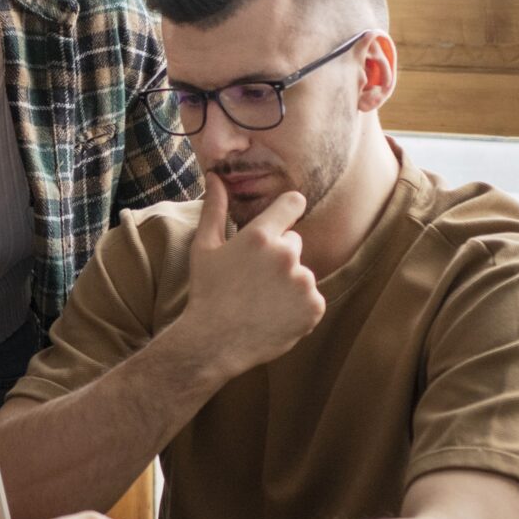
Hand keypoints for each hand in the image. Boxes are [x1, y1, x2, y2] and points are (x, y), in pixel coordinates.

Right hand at [168, 176, 324, 381]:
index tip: (280, 221)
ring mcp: (303, 283)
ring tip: (261, 301)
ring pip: (302, 273)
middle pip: (294, 243)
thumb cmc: (206, 292)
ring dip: (288, 283)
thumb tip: (215, 176)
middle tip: (253, 279)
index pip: (293, 203)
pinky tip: (273, 315)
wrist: (214, 342)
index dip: (287, 210)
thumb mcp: (204, 247)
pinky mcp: (314, 307)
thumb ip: (214, 208)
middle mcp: (287, 255)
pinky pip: (311, 298)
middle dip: (279, 256)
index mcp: (261, 236)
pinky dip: (298, 307)